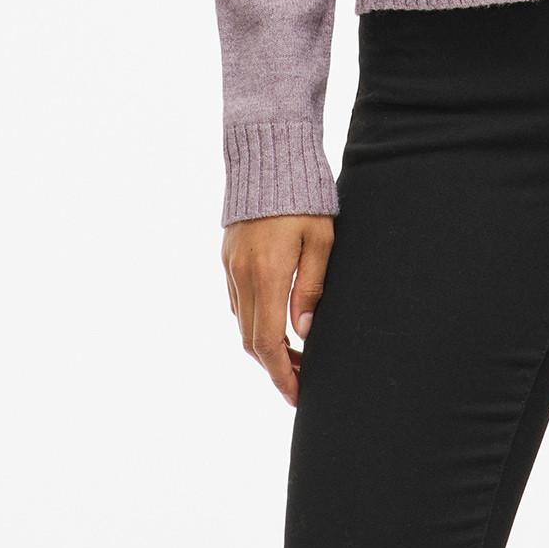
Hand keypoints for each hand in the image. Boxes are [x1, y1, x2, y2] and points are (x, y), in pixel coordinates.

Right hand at [223, 213, 332, 405]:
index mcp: (268, 274)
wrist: (268, 154)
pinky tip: (275, 322)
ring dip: (264, 346)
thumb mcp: (321, 239)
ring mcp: (231, 267)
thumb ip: (312, 286)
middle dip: (275, 367)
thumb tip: (304, 332)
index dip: (281, 374)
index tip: (298, 394)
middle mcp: (243, 275)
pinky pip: (236, 302)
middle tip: (302, 379)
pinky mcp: (227, 257)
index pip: (268, 342)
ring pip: (241, 324)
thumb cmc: (305, 196)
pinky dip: (253, 321)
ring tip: (295, 355)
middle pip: (251, 340)